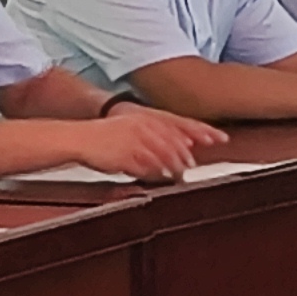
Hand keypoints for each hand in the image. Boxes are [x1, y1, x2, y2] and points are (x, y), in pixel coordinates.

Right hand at [87, 107, 221, 180]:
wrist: (80, 138)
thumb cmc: (105, 137)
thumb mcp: (131, 128)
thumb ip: (153, 136)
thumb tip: (176, 149)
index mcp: (146, 117)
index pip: (179, 123)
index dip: (199, 131)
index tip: (216, 138)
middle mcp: (143, 126)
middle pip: (174, 139)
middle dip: (186, 153)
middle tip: (192, 164)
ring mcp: (134, 140)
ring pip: (163, 154)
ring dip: (173, 165)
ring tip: (180, 174)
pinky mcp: (126, 154)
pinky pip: (146, 165)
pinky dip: (156, 172)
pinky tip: (161, 177)